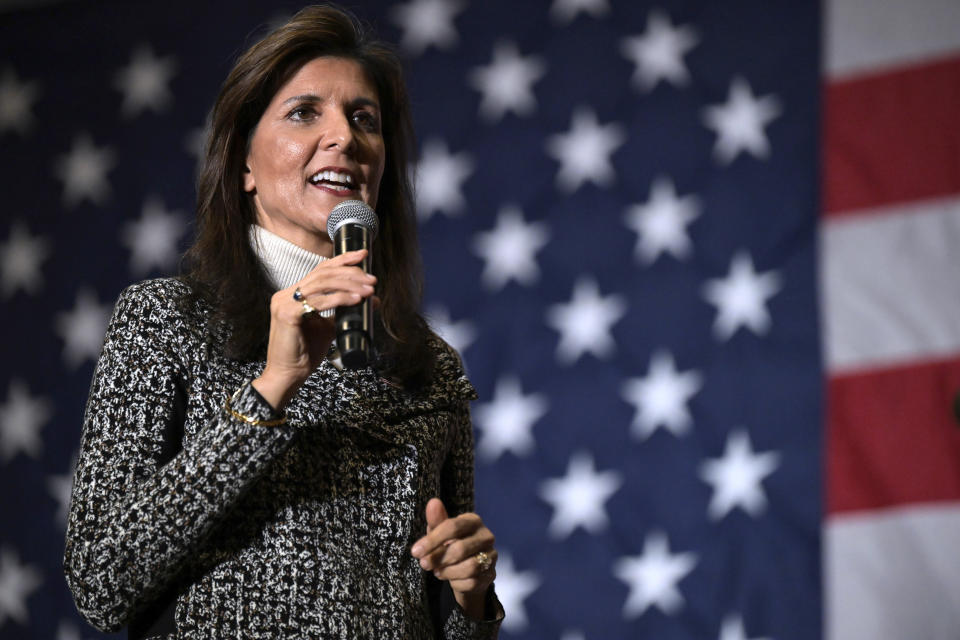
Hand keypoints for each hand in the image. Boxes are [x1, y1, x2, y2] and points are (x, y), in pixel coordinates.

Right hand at [252, 249, 375, 408]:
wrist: (288, 375)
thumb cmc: (305, 353)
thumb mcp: (328, 327)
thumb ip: (344, 311)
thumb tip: (371, 299)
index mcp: (294, 294)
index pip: (320, 270)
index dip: (342, 260)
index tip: (363, 255)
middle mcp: (286, 294)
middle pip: (323, 273)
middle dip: (351, 273)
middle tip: (372, 279)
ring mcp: (284, 302)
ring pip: (322, 283)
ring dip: (349, 285)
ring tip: (369, 290)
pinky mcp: (287, 314)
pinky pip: (318, 301)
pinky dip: (339, 299)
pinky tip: (356, 300)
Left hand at [411, 498, 496, 619]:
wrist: (467, 568)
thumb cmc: (450, 543)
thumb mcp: (440, 532)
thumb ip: (436, 520)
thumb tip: (433, 502)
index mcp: (473, 521)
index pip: (453, 527)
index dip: (432, 540)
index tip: (415, 551)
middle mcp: (486, 536)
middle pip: (460, 549)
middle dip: (438, 558)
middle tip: (424, 564)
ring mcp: (491, 556)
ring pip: (469, 567)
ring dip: (448, 572)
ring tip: (437, 571)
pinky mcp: (490, 574)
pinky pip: (472, 582)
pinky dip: (457, 583)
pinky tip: (451, 579)